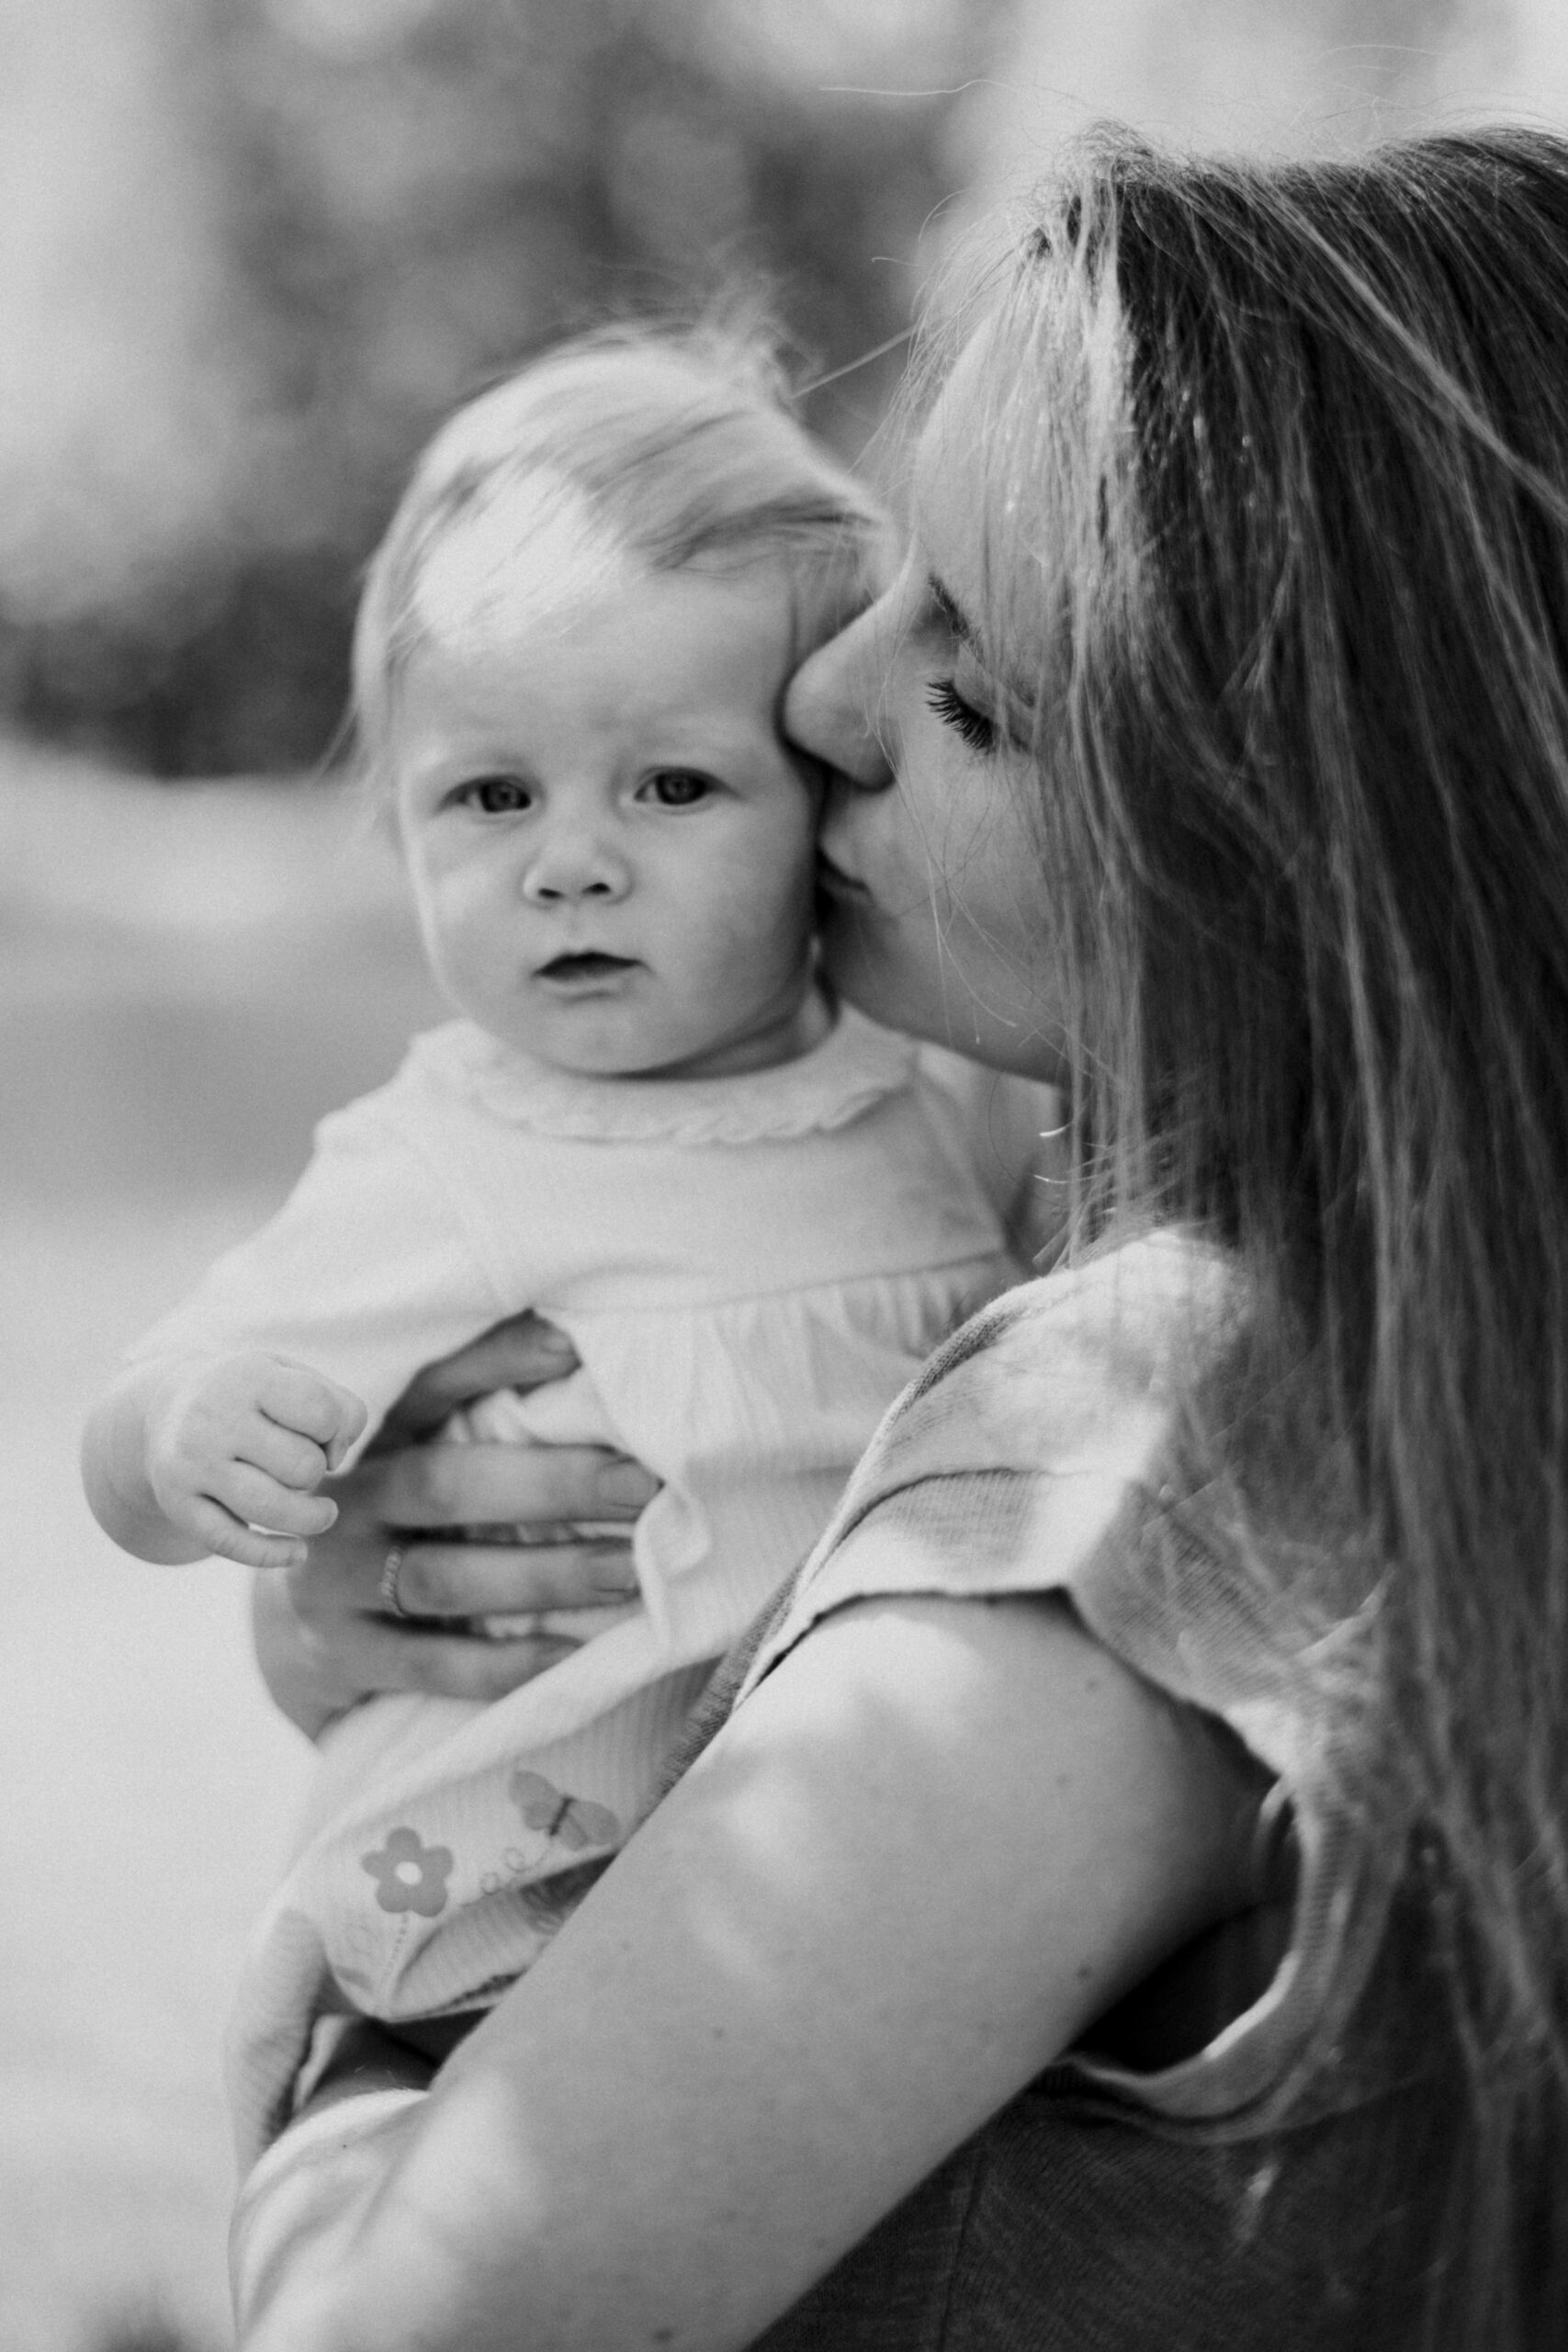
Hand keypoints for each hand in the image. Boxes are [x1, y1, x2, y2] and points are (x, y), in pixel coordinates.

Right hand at [144, 1352, 367, 1570]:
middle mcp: (214, 1420)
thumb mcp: (294, 1377)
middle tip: (304, 1465)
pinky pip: (230, 1542)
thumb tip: (337, 1458)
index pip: (319, 1410)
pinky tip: (297, 1552)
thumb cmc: (251, 1398)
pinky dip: (272, 1555)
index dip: (337, 1429)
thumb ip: (339, 1406)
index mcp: (249, 1378)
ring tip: (322, 1513)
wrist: (165, 1410)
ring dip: (311, 1519)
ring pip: (271, 1509)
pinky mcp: (178, 1504)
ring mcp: (192, 1464)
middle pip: (303, 1466)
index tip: (323, 1433)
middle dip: (318, 1471)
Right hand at [252, 1312, 658, 1737]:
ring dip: (545, 1575)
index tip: (575, 1342)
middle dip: (551, 1484)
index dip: (496, 1359)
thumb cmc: (395, 1516)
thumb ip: (481, 1415)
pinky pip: (432, 1664)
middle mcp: (344, 1499)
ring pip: (444, 1578)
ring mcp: (333, 1580)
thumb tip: (595, 1363)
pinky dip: (505, 1662)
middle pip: (445, 1485)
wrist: (291, 1624)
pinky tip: (572, 1655)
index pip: (429, 1384)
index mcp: (369, 1433)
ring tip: (629, 1571)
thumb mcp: (414, 1452)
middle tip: (640, 1484)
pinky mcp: (341, 1655)